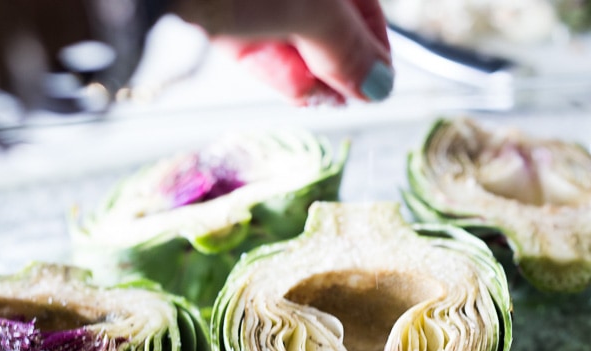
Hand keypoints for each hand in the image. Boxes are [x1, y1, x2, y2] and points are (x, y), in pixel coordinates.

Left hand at [171, 0, 394, 104]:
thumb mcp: (312, 8)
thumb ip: (347, 47)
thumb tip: (377, 84)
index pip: (359, 1)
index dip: (372, 42)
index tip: (378, 83)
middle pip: (320, 18)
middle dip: (336, 63)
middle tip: (351, 98)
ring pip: (285, 32)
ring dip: (309, 72)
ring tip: (326, 100)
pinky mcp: (212, 10)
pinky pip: (252, 39)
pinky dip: (277, 69)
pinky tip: (300, 93)